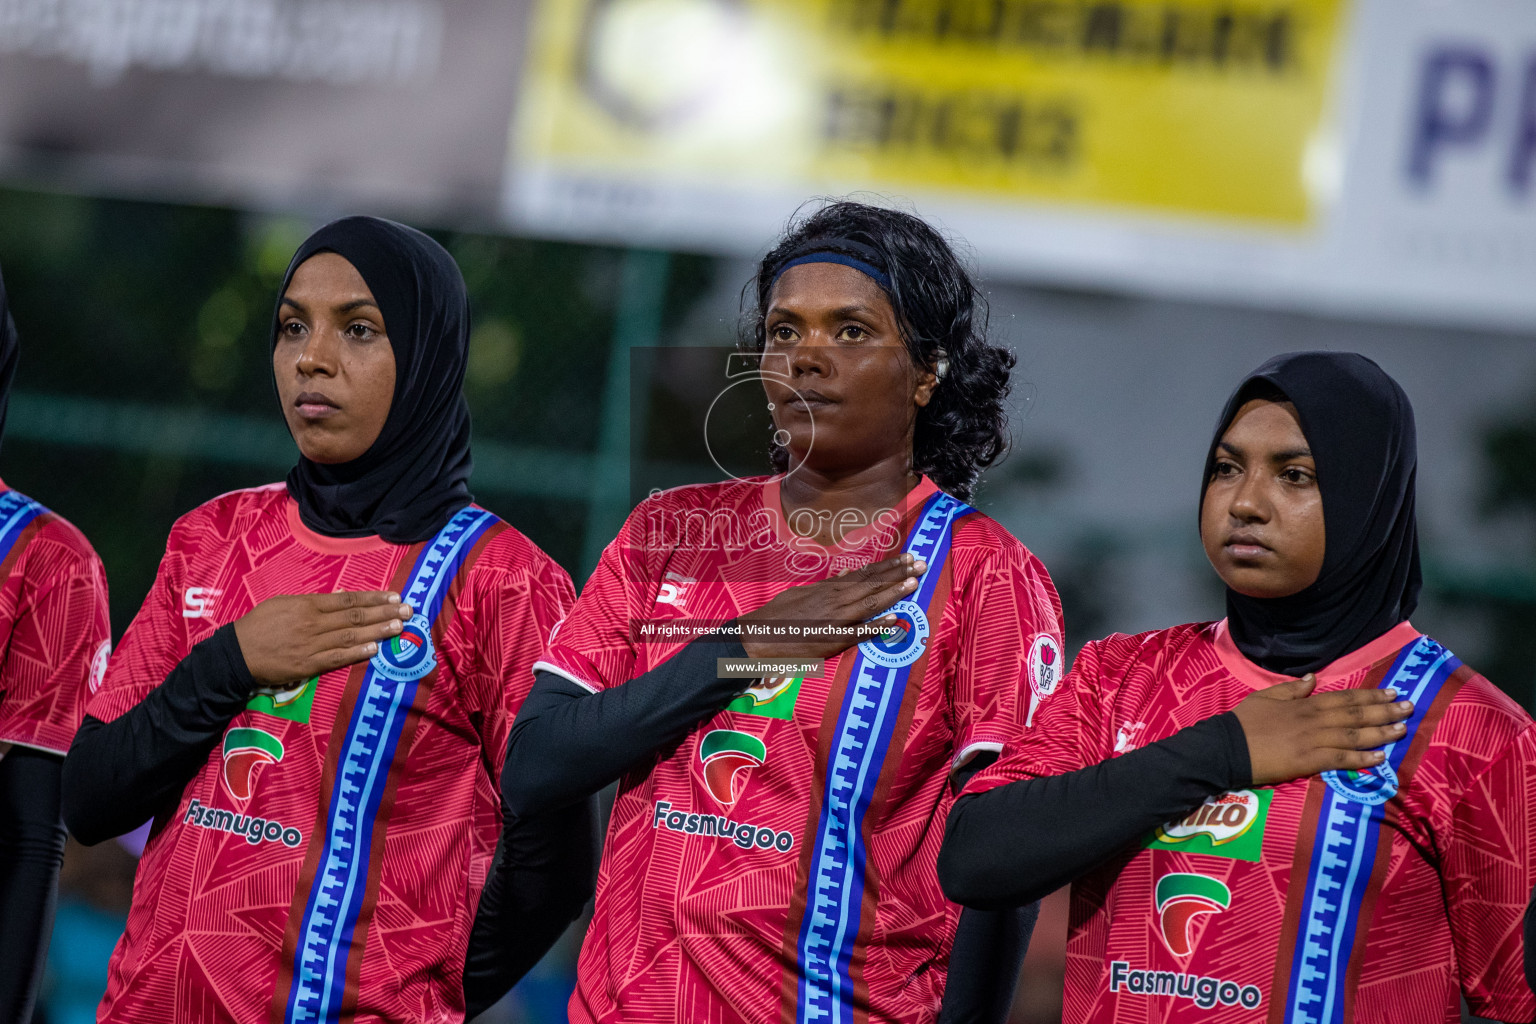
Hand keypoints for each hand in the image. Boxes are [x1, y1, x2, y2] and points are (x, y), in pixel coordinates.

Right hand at [233, 591, 412, 689]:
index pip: (348, 600)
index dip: (373, 598)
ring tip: (400, 626)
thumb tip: (340, 598)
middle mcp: (313, 623)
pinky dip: (357, 653)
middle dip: (384, 613)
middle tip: (408, 610)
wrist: (236, 654)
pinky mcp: (308, 665)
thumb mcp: (283, 603)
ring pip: (351, 637)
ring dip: (378, 631)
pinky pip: (337, 658)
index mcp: (307, 605)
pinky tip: (376, 649)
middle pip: (355, 617)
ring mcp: (311, 645)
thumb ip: (314, 602)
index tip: (394, 596)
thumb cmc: (259, 625)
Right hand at [738, 553, 925, 660]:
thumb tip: (845, 575)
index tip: (907, 558)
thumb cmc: (779, 616)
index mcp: (829, 588)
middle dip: (899, 574)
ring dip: (894, 593)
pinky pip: (860, 633)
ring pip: (870, 603)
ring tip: (914, 583)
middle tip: (922, 563)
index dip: (888, 566)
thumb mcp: (802, 593)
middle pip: (873, 584)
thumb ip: (826, 586)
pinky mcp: (832, 640)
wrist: (760, 635)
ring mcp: (835, 619)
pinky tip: (894, 620)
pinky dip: (877, 626)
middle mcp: (835, 599)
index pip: (865, 573)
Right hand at [1232, 674, 1413, 785]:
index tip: (1392, 692)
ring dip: (1381, 732)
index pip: (1345, 697)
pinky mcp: (1308, 761)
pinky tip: (1380, 758)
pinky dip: (1362, 759)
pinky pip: (1341, 759)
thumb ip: (1292, 689)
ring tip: (1402, 730)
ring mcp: (1313, 740)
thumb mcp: (1265, 697)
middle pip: (1356, 714)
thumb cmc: (1244, 722)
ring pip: (1354, 735)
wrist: (1227, 747)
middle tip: (1409, 707)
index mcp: (1305, 703)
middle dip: (1385, 710)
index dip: (1370, 695)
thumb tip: (1313, 679)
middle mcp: (1314, 719)